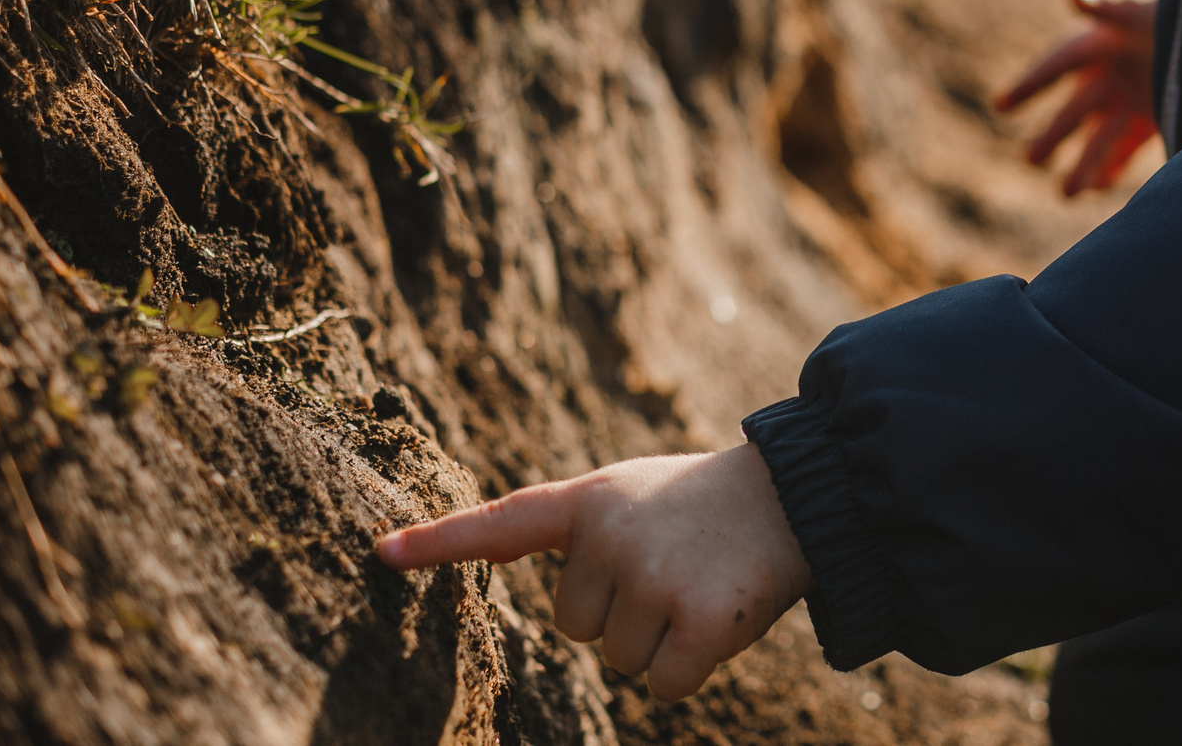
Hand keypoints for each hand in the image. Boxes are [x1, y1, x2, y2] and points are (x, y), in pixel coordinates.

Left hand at [377, 445, 810, 701]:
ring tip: (702, 584)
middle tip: (673, 570)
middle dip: (624, 615)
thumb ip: (589, 539)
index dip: (441, 541)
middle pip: (578, 627)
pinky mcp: (697, 619)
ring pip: (620, 660)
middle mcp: (613, 536)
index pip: (505, 523)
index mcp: (593, 501)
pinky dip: (692, 668)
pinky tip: (720, 617)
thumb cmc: (710, 506)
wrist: (800, 496)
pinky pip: (663, 684)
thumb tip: (567, 614)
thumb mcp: (638, 498)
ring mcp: (654, 577)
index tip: (381, 552)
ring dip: (662, 639)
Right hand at [994, 0, 1158, 196]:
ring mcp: (1128, 100)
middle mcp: (1108, 75)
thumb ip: (1107, 2)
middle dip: (1053, 136)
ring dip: (1082, 164)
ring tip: (1065, 194)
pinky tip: (1098, 188)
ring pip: (1099, 137)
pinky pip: (1127, 147)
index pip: (1058, 65)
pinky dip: (1113, 167)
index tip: (1003, 104)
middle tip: (1030, 160)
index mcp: (1098, 44)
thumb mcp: (1139, 5)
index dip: (1031, 82)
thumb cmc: (1169, 10)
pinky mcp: (1150, 118)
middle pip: (1075, 111)